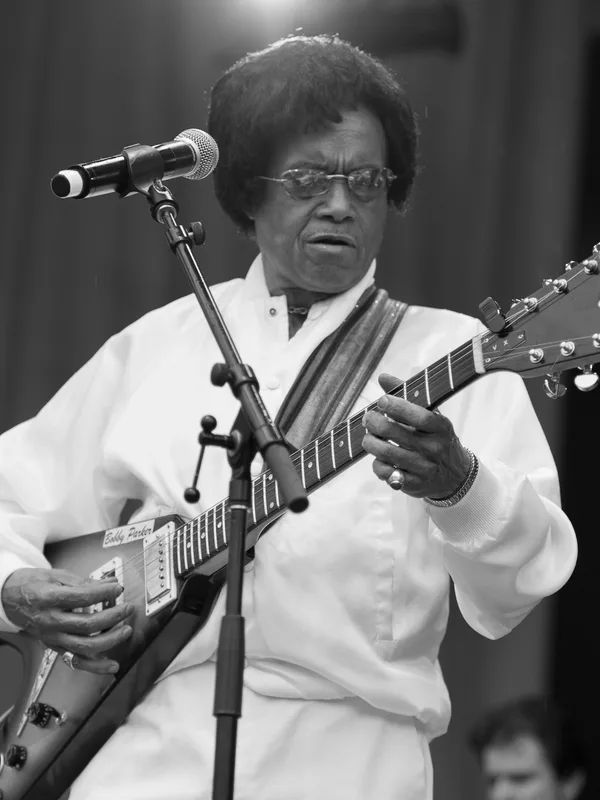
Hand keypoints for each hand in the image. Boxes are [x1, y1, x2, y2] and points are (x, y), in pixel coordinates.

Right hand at [1, 567, 134, 673]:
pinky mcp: (55, 648)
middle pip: (87, 624)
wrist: (9, 599)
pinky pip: (77, 661)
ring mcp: (53, 638)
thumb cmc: (33, 585)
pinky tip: (112, 666)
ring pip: (85, 646)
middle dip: (113, 617)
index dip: (104, 593)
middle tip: (128, 607)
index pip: (82, 598)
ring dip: (110, 640)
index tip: (118, 588)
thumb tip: (109, 583)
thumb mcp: (56, 575)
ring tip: (126, 630)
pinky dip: (96, 667)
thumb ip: (83, 581)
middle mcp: (50, 622)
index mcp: (48, 599)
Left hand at [362, 373, 470, 498]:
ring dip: (370, 443)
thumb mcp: (431, 416)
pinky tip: (379, 458)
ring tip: (368, 437)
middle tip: (368, 418)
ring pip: (387, 453)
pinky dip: (377, 464)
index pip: (419, 416)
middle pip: (396, 433)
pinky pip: (386, 473)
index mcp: (440, 427)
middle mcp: (434, 448)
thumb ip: (407, 395)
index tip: (382, 401)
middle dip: (375, 423)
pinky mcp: (414, 485)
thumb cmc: (436, 439)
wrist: (455, 477)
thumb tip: (383, 377)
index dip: (397, 406)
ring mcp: (424, 468)